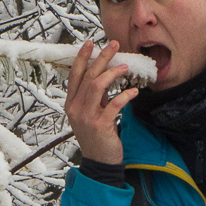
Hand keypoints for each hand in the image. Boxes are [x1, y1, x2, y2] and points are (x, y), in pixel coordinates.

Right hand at [66, 40, 136, 164]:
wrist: (99, 162)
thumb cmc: (97, 136)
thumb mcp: (91, 114)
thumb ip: (94, 97)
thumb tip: (104, 77)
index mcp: (71, 104)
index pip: (74, 75)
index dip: (82, 57)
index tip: (90, 42)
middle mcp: (75, 109)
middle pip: (87, 77)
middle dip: (101, 58)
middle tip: (114, 44)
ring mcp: (87, 117)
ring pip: (97, 86)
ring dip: (112, 73)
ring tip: (125, 67)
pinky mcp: (101, 126)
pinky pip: (113, 105)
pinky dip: (125, 96)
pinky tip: (134, 91)